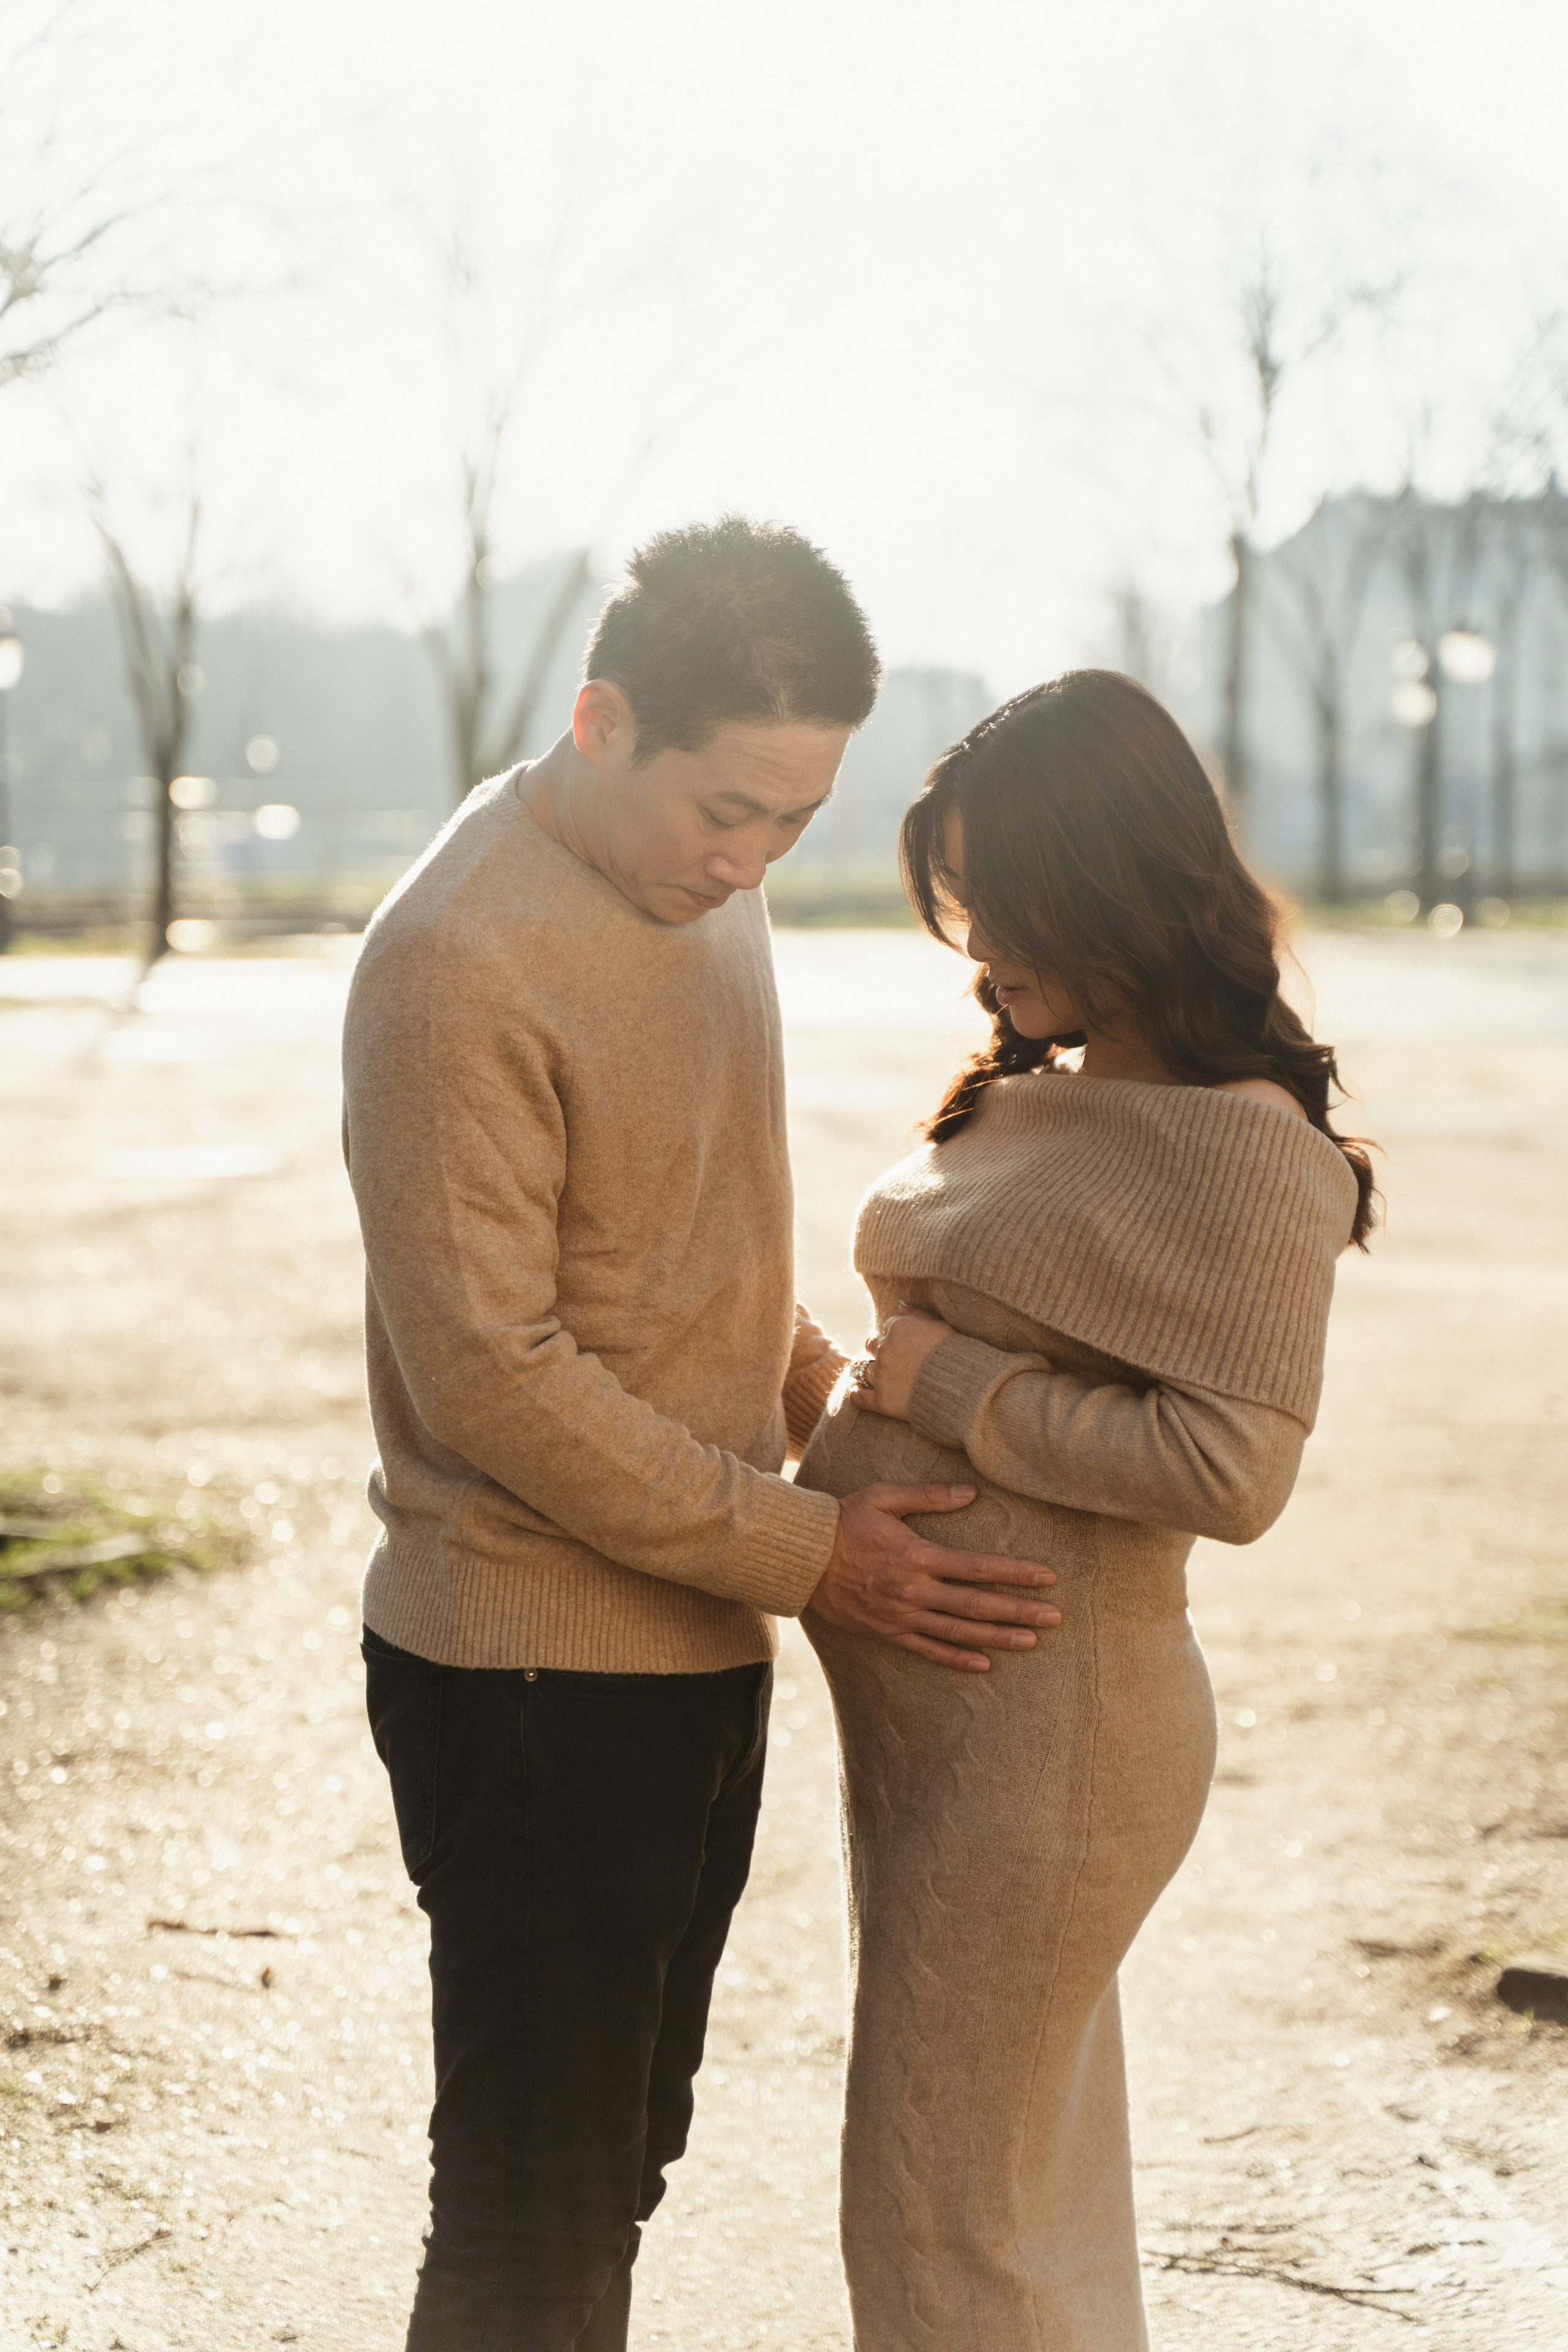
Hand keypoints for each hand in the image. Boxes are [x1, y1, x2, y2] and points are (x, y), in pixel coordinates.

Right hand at [808, 1481, 1059, 1671]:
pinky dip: (957, 1659)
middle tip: (1056, 1616)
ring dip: (998, 1638)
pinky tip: (984, 1664)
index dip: (1015, 1573)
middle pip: (976, 1605)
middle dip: (1019, 1610)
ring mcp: (901, 1616)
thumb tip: (970, 1493)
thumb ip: (928, 1497)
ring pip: (958, 1633)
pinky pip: (928, 1650)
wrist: (801, 1557)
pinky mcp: (887, 1632)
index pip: (978, 1567)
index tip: (1047, 1577)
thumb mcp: (882, 1497)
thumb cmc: (843, 1520)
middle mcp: (914, 1590)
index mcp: (917, 1555)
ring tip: (1032, 1640)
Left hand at [848, 1306, 955, 1421]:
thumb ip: (917, 1314)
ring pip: (863, 1370)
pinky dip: (856, 1396)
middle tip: (892, 1361)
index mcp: (899, 1327)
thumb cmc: (959, 1354)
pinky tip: (857, 1393)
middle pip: (871, 1345)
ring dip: (870, 1372)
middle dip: (879, 1351)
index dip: (895, 1337)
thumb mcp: (942, 1326)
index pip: (887, 1328)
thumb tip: (899, 1304)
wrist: (965, 1388)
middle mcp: (885, 1349)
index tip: (905, 1346)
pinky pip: (859, 1398)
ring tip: (879, 1378)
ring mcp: (882, 1375)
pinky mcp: (882, 1400)